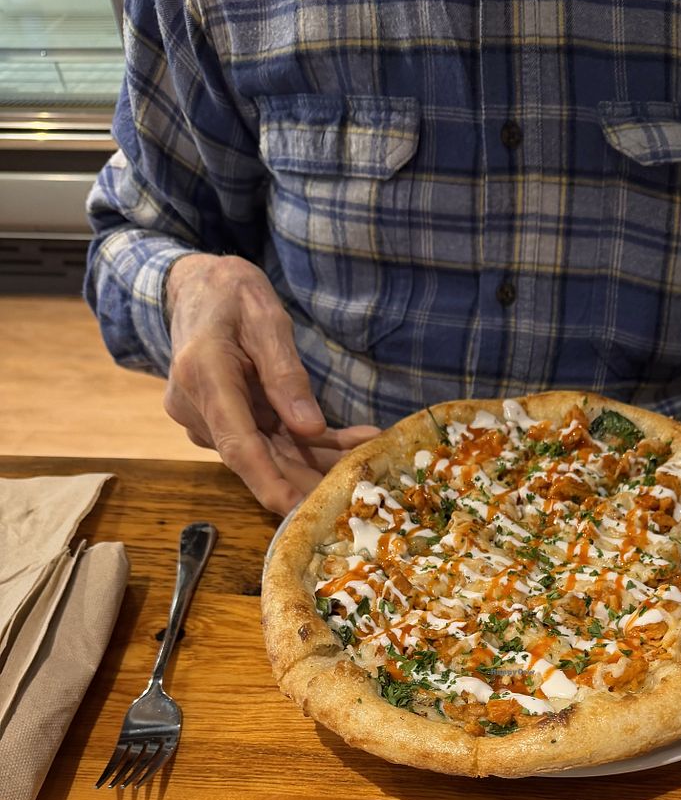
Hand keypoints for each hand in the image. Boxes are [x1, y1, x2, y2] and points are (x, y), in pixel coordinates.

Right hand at [163, 254, 378, 512]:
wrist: (194, 288)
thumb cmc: (230, 293)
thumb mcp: (266, 318)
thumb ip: (286, 375)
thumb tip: (310, 428)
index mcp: (204, 376)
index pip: (238, 444)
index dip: (269, 483)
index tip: (297, 511)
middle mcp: (199, 407)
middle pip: (258, 457)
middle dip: (307, 477)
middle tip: (356, 491)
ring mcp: (207, 418)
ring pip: (269, 451)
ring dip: (316, 459)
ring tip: (366, 459)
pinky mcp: (222, 421)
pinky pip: (268, 439)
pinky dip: (307, 443)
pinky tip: (351, 442)